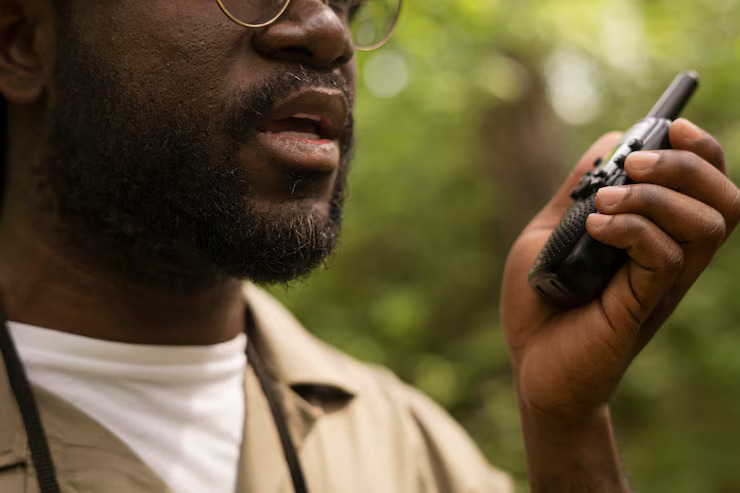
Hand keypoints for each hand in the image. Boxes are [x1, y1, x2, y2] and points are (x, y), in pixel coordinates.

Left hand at [501, 119, 739, 421]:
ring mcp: (660, 284)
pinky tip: (596, 226)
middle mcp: (670, 258)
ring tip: (605, 200)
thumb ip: (579, 190)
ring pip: (707, 225)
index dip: (701, 150)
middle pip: (725, 199)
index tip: (672, 126)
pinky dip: (633, 228)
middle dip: (688, 164)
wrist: (528, 362)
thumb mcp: (551, 232)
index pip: (707, 187)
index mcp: (655, 236)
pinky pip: (664, 256)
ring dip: (656, 196)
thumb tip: (611, 141)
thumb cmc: (538, 300)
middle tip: (634, 163)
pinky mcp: (641, 306)